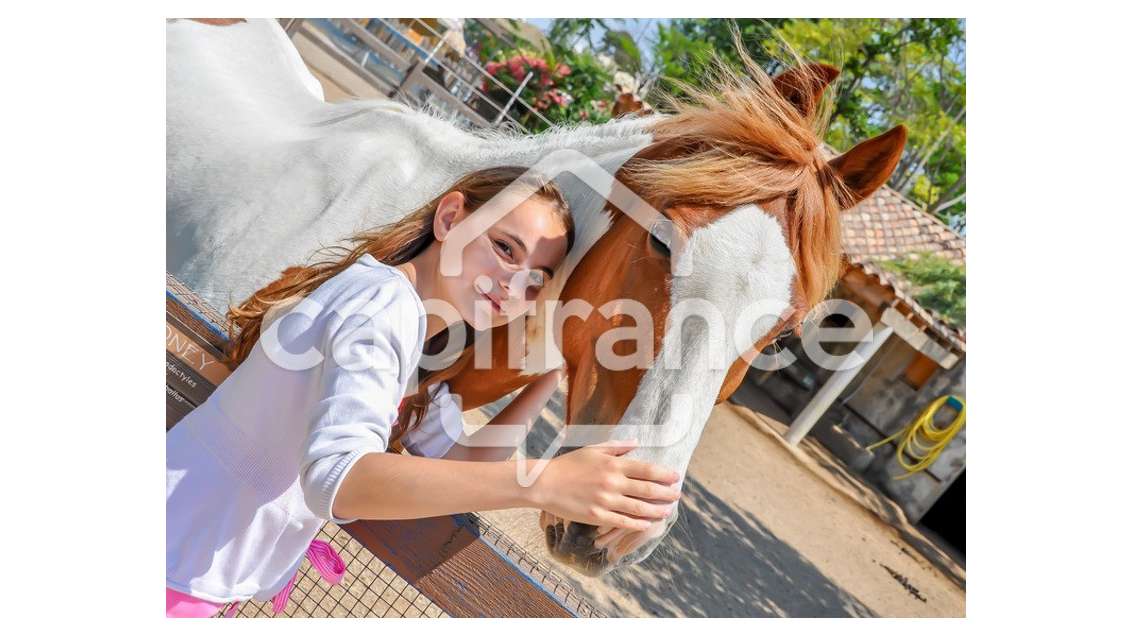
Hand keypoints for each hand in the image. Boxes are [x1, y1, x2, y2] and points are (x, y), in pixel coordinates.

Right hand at [528, 439, 680, 531]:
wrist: (545, 483)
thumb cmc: (568, 464)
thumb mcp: (593, 449)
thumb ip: (617, 447)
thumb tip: (637, 442)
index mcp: (613, 464)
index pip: (646, 469)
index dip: (664, 474)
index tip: (675, 477)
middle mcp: (612, 482)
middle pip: (647, 489)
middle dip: (666, 493)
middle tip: (678, 495)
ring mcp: (605, 500)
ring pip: (638, 508)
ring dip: (656, 510)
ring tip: (667, 511)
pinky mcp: (597, 516)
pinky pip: (622, 521)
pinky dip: (638, 523)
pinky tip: (647, 523)